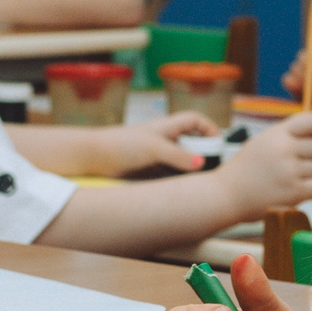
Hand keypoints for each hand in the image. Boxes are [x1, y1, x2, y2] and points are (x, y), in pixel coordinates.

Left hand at [94, 112, 220, 176]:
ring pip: (183, 161)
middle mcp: (165, 140)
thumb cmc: (121, 145)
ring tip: (201, 182)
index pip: (195, 121)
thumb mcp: (154, 148)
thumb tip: (202, 164)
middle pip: (193, 143)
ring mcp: (158, 156)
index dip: (209, 128)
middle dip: (204, 153)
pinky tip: (183, 189)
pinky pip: (171, 175)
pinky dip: (179, 181)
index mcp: (168, 127)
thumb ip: (178, 156)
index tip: (218, 143)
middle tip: (213, 167)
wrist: (93, 157)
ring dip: (192, 170)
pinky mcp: (150, 171)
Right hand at [216, 112, 311, 215]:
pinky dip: (309, 190)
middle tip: (297, 165)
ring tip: (288, 180)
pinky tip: (295, 190)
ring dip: (308, 176)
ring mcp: (290, 170)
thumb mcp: (263, 142)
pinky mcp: (294, 191)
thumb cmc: (245, 170)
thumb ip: (287, 137)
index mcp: (277, 134)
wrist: (225, 194)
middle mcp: (284, 148)